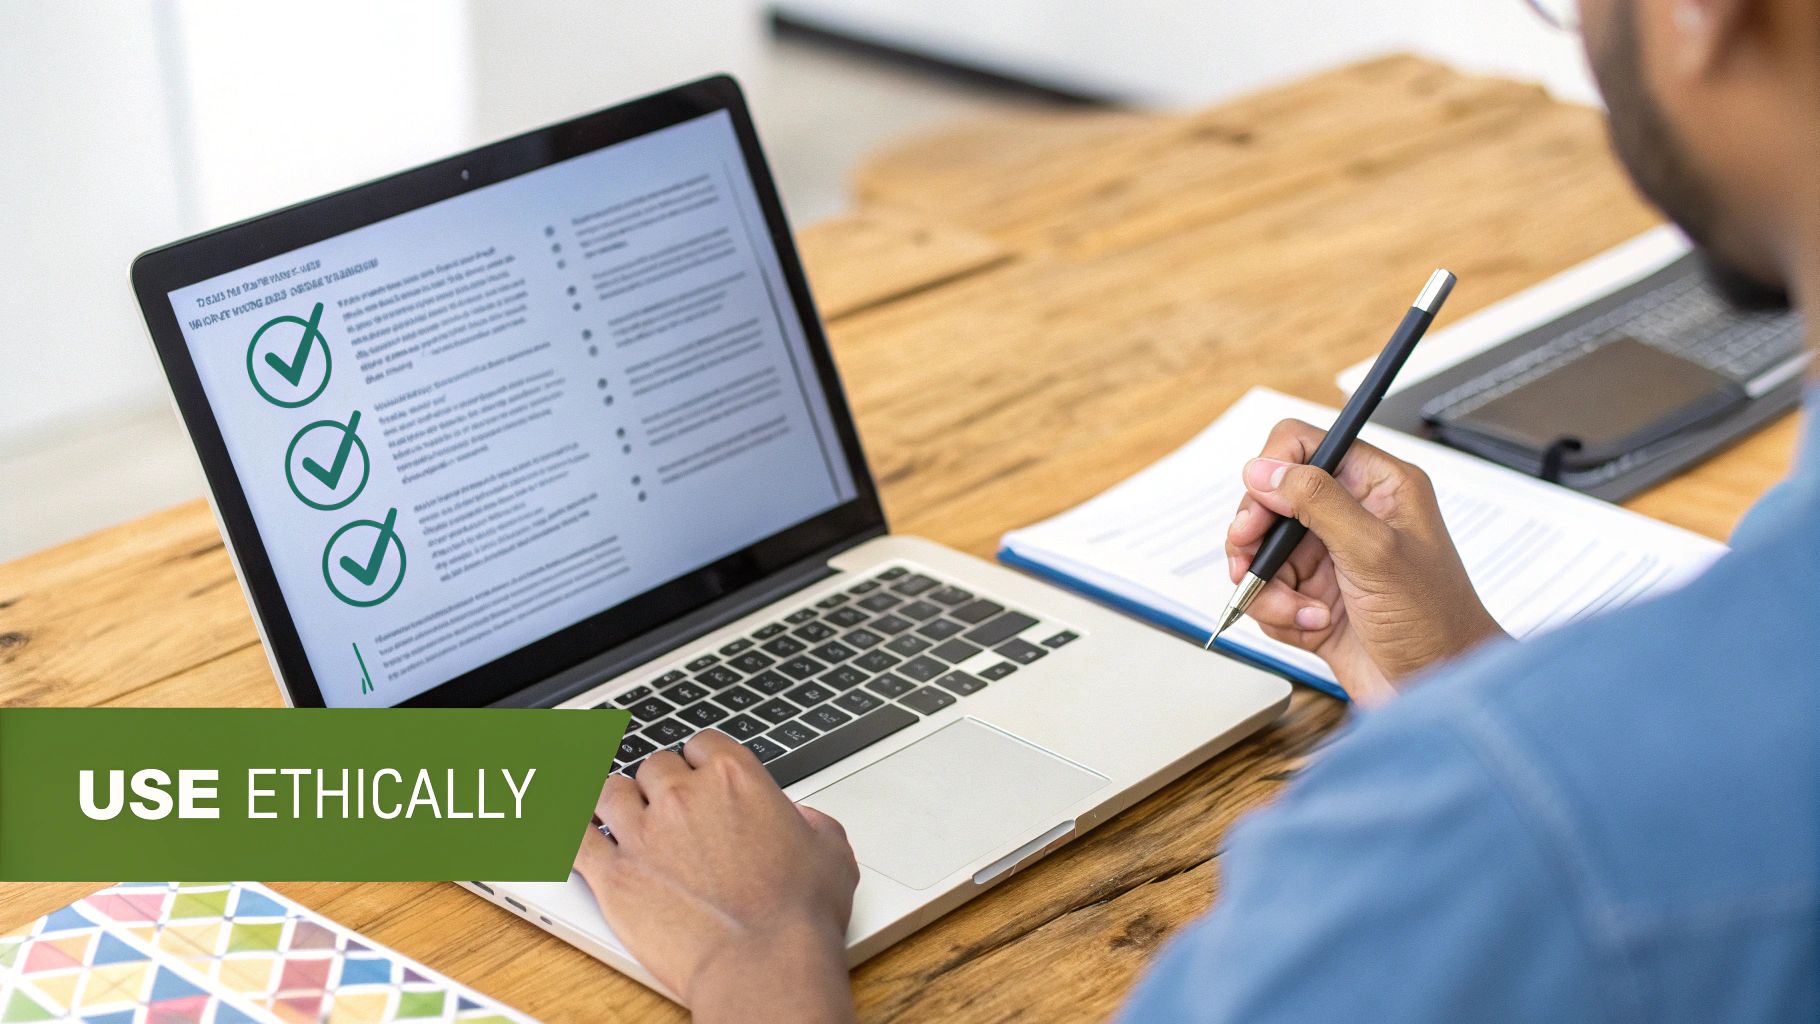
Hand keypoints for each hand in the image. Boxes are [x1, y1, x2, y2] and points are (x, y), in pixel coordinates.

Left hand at [573, 731, 858, 1022]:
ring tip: (620, 815)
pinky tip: (565, 828)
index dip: (699, 761)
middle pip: (654, 766)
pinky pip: (574, 838)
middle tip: (670, 811)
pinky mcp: (614, 874)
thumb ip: (812, 822)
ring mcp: (643, 833)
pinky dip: (566, 830)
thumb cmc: (799, 915)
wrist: (765, 964)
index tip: (699, 776)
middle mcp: (684, 796)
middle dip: (661, 786)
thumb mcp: (831, 852)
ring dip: (616, 802)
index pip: (702, 744)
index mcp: (735, 779)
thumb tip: (802, 820)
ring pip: (610, 792)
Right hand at [1224, 419, 1504, 703]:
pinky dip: (1277, 613)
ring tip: (1296, 608)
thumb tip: (1264, 469)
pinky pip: (1267, 592)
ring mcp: (1330, 558)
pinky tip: (1311, 626)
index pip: (1307, 446)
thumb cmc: (1435, 623)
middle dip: (1257, 534)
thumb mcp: (1375, 552)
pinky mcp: (1313, 597)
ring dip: (1267, 583)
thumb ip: (1317, 502)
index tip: (1260, 504)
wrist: (1438, 690)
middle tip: (1249, 556)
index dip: (1274, 469)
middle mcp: (1352, 517)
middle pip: (1271, 499)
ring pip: (1262, 551)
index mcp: (1378, 487)